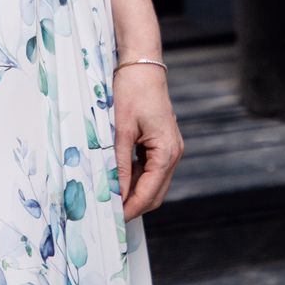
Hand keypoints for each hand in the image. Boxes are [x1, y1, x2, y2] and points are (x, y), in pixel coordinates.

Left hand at [113, 66, 183, 219]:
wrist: (142, 65)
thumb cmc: (132, 91)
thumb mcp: (122, 129)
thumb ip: (120, 163)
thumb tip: (115, 192)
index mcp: (167, 152)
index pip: (150, 192)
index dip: (132, 207)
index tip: (115, 220)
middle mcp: (173, 153)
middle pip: (156, 192)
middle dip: (135, 204)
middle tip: (111, 213)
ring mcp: (170, 148)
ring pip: (154, 182)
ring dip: (135, 191)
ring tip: (111, 196)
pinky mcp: (162, 142)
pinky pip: (151, 168)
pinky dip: (137, 177)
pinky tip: (118, 176)